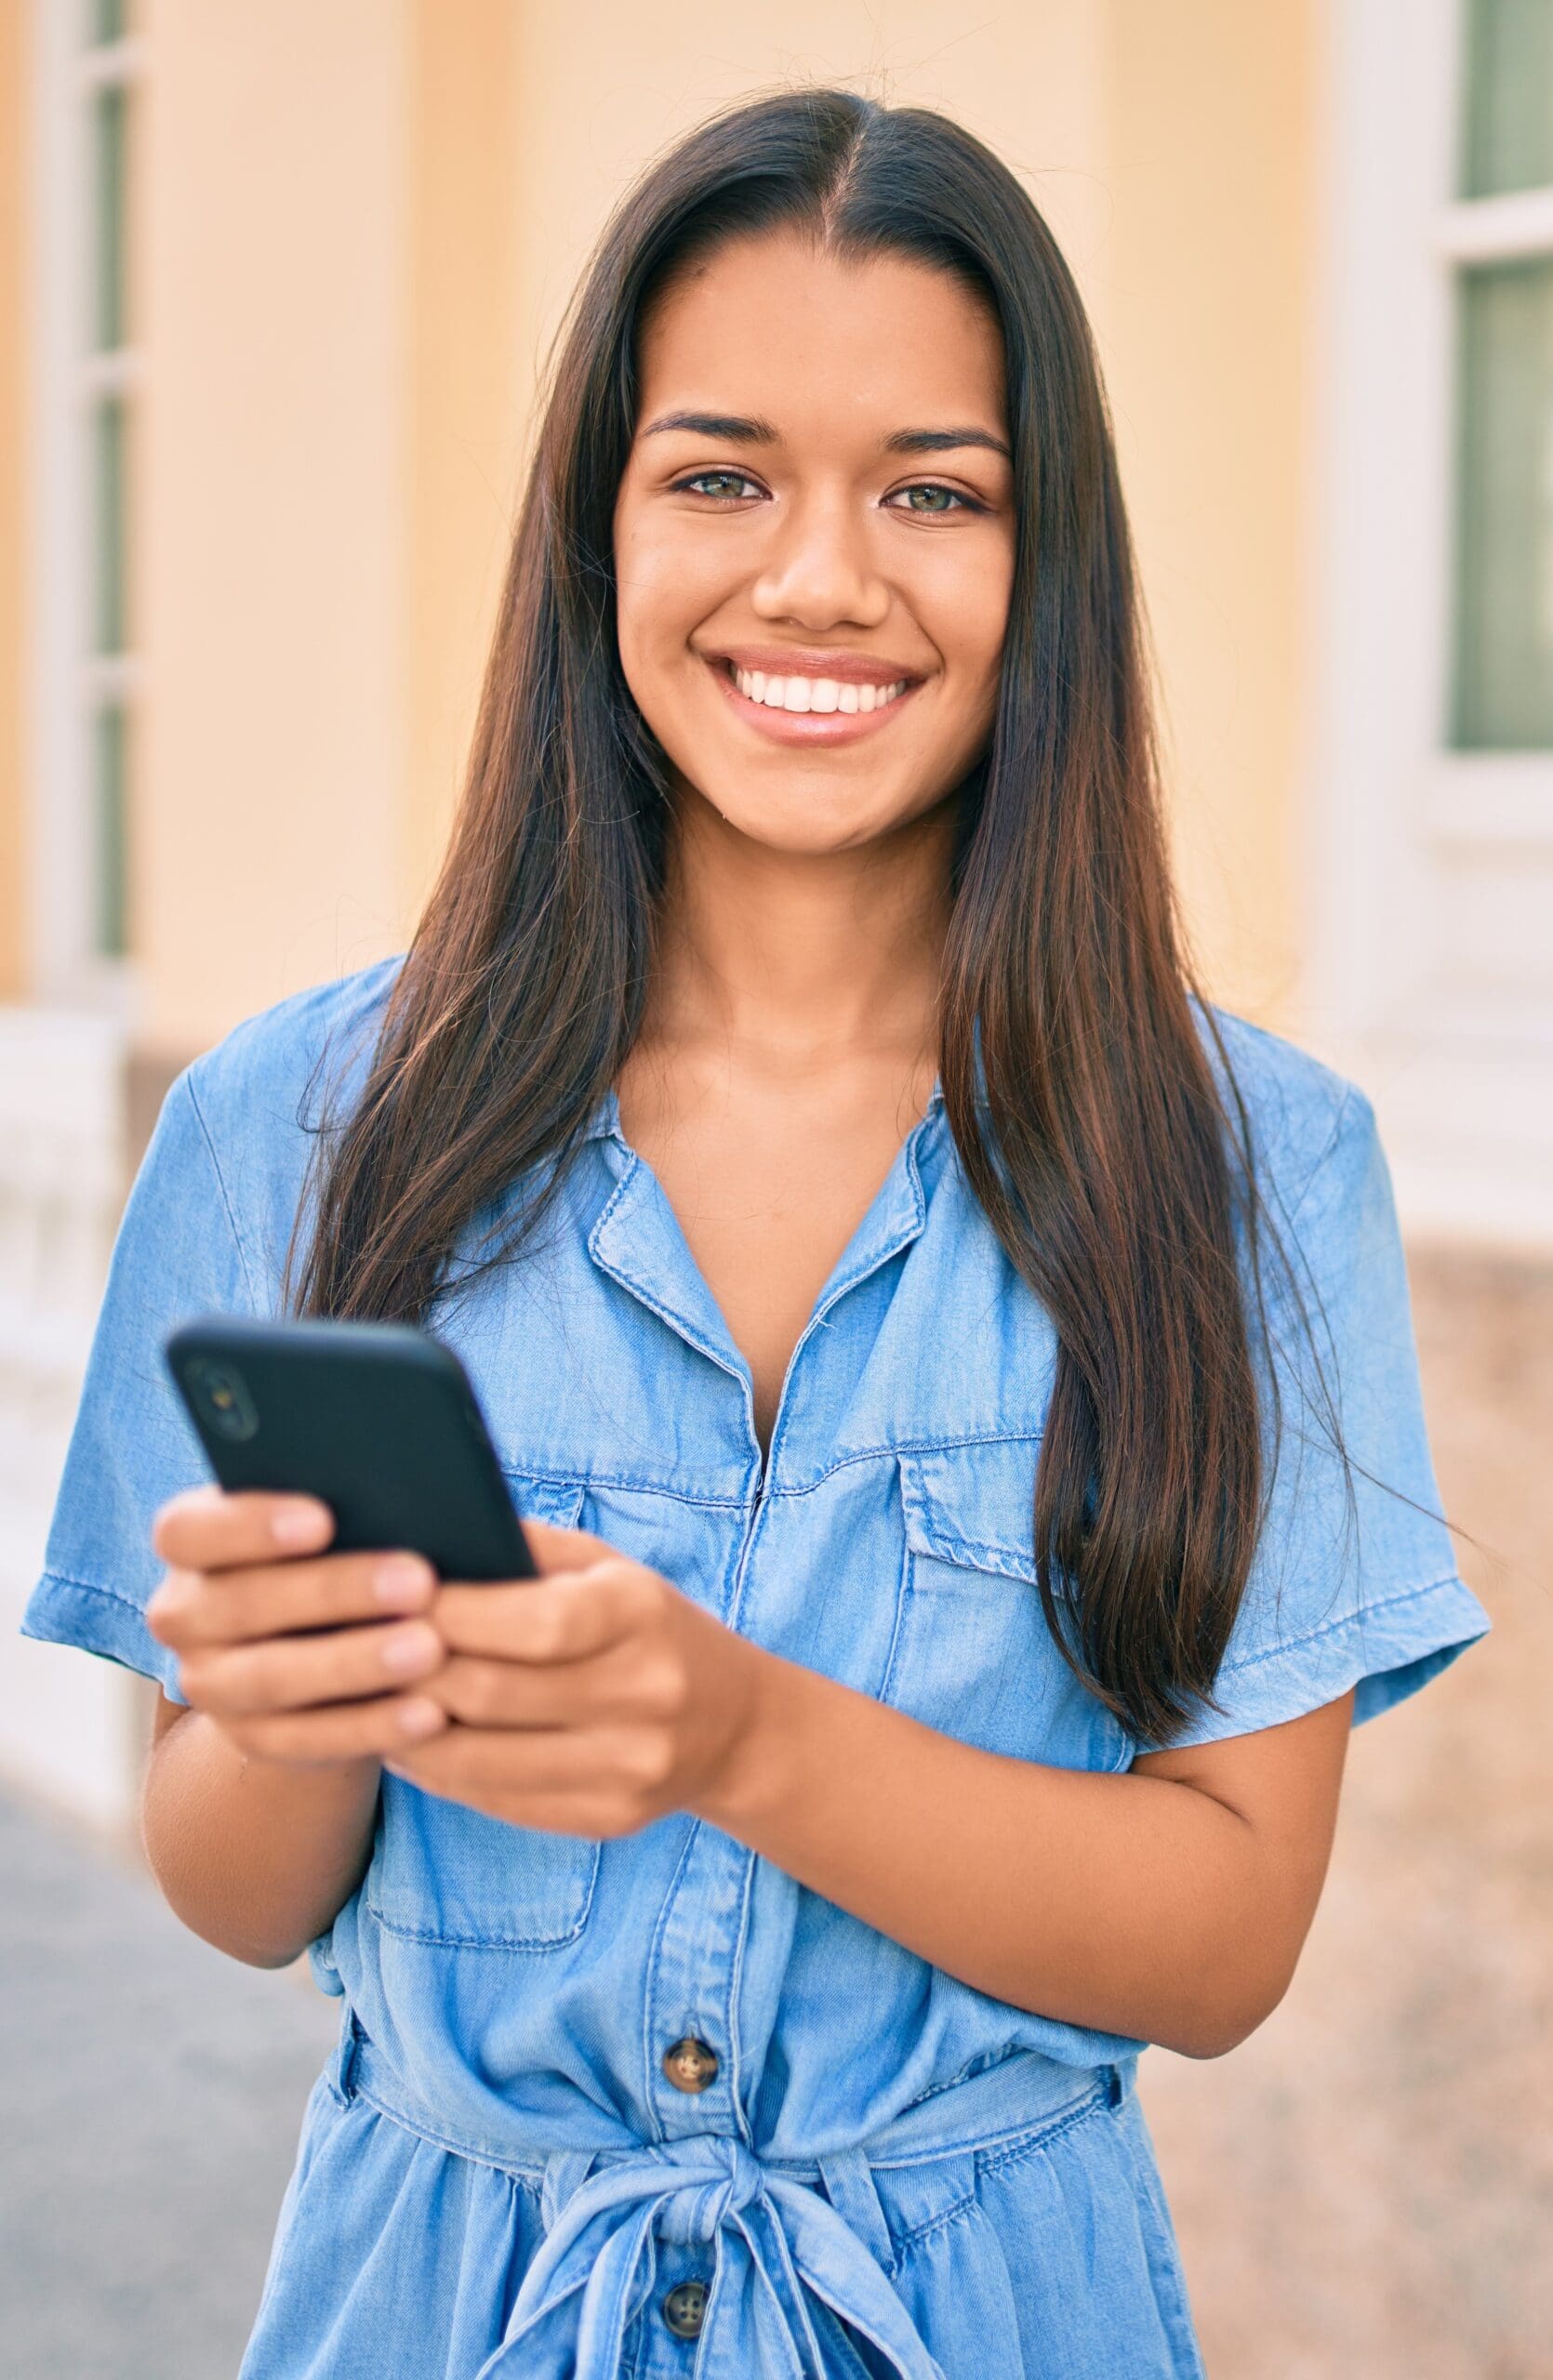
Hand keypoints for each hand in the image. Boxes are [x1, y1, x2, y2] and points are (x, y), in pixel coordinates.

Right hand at [145, 1484, 451, 1768]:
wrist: (316, 1635)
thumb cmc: (332, 1544)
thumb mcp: (327, 1514)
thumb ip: (341, 1498)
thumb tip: (403, 1486)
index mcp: (188, 1541)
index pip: (188, 1531)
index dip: (249, 1525)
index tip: (324, 1519)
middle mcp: (183, 1614)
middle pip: (241, 1603)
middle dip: (334, 1592)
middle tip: (419, 1580)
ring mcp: (209, 1683)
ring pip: (272, 1678)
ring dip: (355, 1663)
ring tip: (430, 1648)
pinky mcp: (252, 1738)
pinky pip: (308, 1739)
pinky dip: (372, 1726)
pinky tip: (428, 1712)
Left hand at [385, 1518, 766, 1839]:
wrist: (734, 1724)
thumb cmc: (644, 1624)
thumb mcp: (604, 1566)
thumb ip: (521, 1549)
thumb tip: (417, 1540)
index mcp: (642, 1614)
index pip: (536, 1622)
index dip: (451, 1613)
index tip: (389, 1597)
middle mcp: (646, 1694)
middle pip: (494, 1694)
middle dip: (411, 1671)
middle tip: (354, 1651)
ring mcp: (630, 1766)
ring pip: (481, 1759)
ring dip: (407, 1730)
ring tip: (366, 1699)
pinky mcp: (609, 1818)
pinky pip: (498, 1800)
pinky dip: (439, 1771)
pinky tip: (409, 1741)